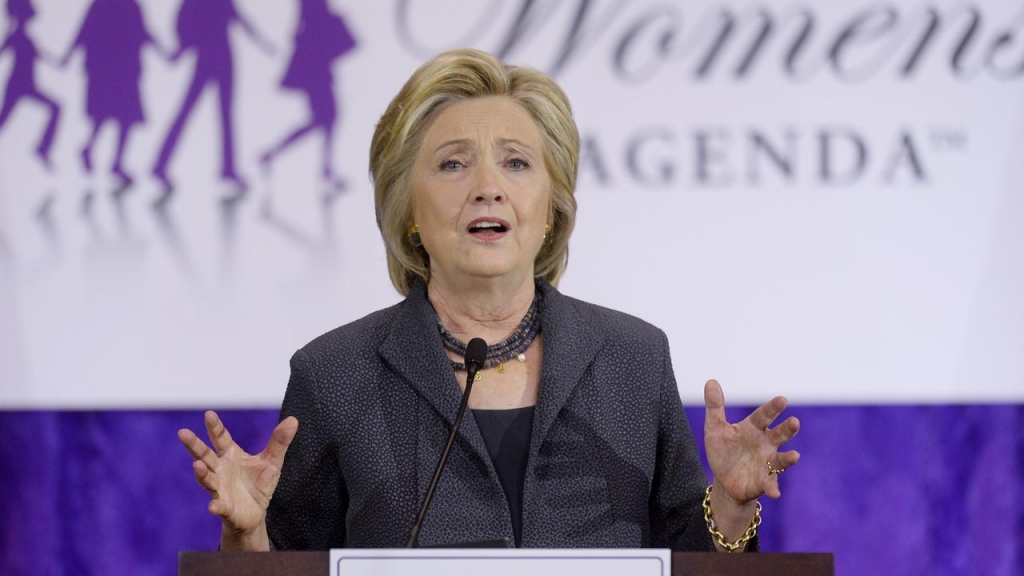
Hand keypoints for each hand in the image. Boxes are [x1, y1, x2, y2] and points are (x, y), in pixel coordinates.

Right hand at [178, 411, 297, 545]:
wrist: (255, 513)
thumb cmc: (259, 483)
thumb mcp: (273, 461)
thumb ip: (279, 442)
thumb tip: (293, 420)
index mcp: (230, 455)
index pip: (220, 438)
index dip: (215, 427)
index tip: (209, 414)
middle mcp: (220, 470)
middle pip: (205, 456)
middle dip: (194, 445)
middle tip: (183, 433)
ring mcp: (219, 489)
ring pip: (207, 479)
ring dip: (201, 473)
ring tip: (198, 466)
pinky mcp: (225, 508)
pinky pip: (219, 506)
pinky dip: (215, 506)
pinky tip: (213, 507)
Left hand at [704, 379, 799, 504]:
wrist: (724, 480)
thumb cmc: (723, 451)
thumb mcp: (715, 428)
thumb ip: (715, 406)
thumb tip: (711, 381)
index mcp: (753, 429)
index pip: (764, 416)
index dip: (773, 408)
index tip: (782, 400)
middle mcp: (765, 444)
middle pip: (779, 434)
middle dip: (787, 429)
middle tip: (794, 422)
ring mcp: (767, 463)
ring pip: (781, 459)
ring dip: (788, 458)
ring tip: (795, 456)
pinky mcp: (765, 481)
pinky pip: (771, 484)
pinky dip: (773, 488)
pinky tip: (775, 493)